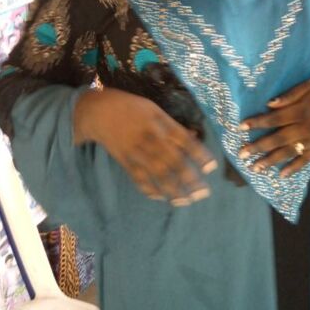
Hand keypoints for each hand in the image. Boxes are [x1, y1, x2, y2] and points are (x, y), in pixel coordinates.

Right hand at [74, 88, 216, 205]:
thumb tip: (193, 137)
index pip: (184, 140)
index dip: (199, 154)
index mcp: (161, 123)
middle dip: (190, 179)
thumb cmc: (131, 108)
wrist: (98, 112)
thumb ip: (173, 126)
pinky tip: (162, 198)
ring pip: (158, 174)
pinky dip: (150, 189)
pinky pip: (139, 179)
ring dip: (173, 189)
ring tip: (186, 201)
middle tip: (204, 193)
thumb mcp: (155, 110)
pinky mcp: (125, 161)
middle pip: (174, 161)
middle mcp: (151, 139)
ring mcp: (138, 152)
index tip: (212, 168)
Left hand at [238, 78, 309, 177]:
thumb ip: (290, 95)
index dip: (257, 123)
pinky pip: (306, 160)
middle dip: (258, 147)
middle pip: (278, 139)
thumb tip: (269, 105)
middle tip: (241, 155)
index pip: (275, 118)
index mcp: (303, 110)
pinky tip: (281, 175)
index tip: (240, 127)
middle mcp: (307, 127)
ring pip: (289, 152)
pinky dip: (294, 168)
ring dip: (270, 161)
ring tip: (255, 168)